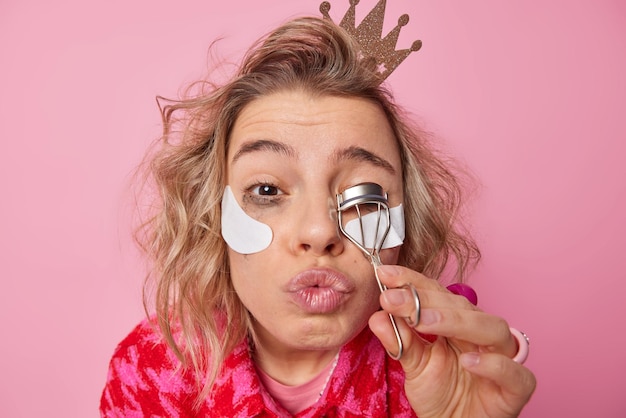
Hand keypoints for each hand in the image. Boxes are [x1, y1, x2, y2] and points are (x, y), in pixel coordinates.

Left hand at [368, 265, 535, 417]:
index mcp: (458, 323)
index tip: (385, 275)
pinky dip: (493, 364)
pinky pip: (515, 372)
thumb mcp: (414, 365)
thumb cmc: (440, 394)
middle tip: (392, 299)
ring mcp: (503, 358)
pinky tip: (468, 360)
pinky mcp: (516, 389)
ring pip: (492, 328)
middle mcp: (482, 334)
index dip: (412, 282)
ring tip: (422, 321)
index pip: (437, 294)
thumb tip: (377, 317)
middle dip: (424, 300)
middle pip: (461, 306)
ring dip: (455, 321)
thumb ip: (400, 342)